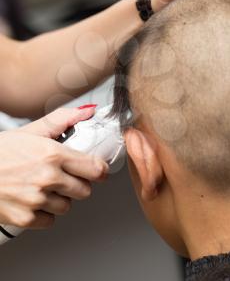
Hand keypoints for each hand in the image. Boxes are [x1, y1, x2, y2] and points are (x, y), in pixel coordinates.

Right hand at [0, 107, 107, 228]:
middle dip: (77, 183)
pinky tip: (33, 199)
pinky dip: (44, 213)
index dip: (99, 170)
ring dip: (60, 198)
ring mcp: (37, 200)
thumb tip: (87, 112)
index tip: (97, 170)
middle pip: (85, 190)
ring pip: (67, 206)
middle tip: (63, 176)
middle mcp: (48, 178)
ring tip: (43, 186)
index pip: (95, 169)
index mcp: (53, 154)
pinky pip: (50, 220)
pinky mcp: (26, 218)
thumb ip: (63, 120)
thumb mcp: (31, 130)